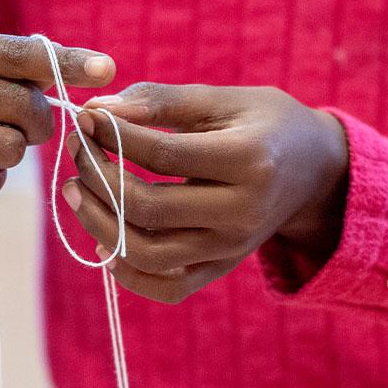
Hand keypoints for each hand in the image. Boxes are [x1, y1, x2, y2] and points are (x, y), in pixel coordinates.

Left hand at [61, 83, 348, 303]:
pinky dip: (126, 272)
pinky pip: (165, 287)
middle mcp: (242, 214)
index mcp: (250, 161)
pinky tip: (103, 239)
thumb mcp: (224, 99)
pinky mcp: (219, 271)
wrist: (312, 173)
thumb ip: (162, 102)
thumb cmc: (264, 125)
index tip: (86, 117)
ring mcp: (230, 250)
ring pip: (149, 253)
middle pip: (150, 208)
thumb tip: (97, 110)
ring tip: (75, 192)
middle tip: (77, 151)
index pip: (163, 155)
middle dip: (99, 178)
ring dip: (99, 225)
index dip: (115, 136)